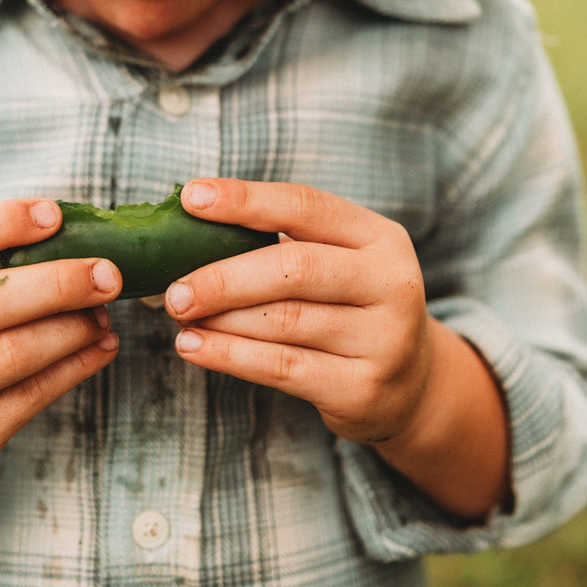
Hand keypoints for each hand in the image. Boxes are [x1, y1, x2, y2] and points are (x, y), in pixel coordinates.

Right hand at [0, 198, 120, 533]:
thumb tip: (68, 238)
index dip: (0, 223)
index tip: (55, 214)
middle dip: (57, 283)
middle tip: (109, 271)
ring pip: (13, 355)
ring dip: (72, 328)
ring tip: (103, 312)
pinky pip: (29, 399)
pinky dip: (75, 367)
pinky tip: (101, 346)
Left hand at [165, 179, 508, 518]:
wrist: (411, 384)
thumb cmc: (350, 306)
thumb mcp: (338, 262)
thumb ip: (282, 242)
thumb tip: (188, 230)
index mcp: (380, 237)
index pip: (306, 206)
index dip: (246, 200)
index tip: (192, 197)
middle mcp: (391, 283)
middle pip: (294, 269)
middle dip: (225, 277)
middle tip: (175, 288)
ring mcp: (383, 339)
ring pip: (283, 322)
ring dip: (220, 319)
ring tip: (180, 316)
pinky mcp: (362, 388)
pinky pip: (281, 368)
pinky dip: (229, 356)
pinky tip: (194, 348)